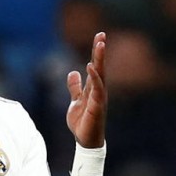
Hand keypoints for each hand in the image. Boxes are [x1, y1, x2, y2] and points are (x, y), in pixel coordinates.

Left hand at [66, 32, 106, 147]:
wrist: (85, 140)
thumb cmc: (83, 122)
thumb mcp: (75, 101)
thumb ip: (75, 87)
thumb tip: (73, 72)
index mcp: (93, 88)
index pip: (95, 66)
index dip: (96, 52)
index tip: (99, 36)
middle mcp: (98, 90)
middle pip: (100, 66)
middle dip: (100, 51)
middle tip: (101, 34)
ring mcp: (99, 97)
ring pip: (100, 75)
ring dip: (100, 59)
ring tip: (100, 44)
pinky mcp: (97, 106)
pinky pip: (97, 89)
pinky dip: (95, 77)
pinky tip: (91, 66)